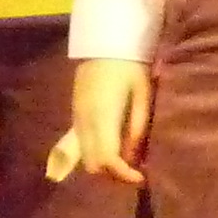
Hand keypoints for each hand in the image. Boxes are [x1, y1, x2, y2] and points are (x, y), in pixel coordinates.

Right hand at [71, 58, 151, 181]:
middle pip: (92, 165)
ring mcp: (76, 118)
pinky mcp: (75, 113)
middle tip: (136, 172)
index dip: (123, 175)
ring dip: (104, 166)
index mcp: (102, 116)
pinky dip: (97, 153)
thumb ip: (139, 125)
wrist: (104, 39)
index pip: (106, 160)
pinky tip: (115, 147)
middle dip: (113, 175)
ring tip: (128, 162)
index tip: (141, 178)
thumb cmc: (129, 63)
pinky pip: (82, 144)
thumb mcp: (142, 92)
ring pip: (85, 157)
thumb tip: (136, 157)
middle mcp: (84, 121)